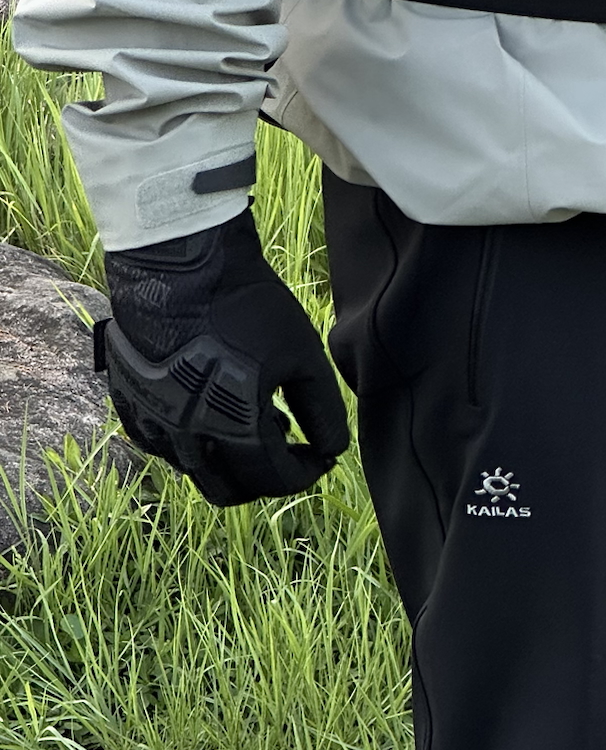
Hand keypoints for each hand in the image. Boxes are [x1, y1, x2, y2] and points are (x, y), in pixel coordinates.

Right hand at [98, 207, 349, 507]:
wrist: (178, 258)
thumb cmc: (246, 304)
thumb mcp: (304, 357)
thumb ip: (324, 413)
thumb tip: (332, 451)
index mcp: (234, 430)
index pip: (276, 479)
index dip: (305, 473)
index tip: (320, 457)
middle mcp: (188, 435)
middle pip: (231, 490)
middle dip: (264, 480)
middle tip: (285, 454)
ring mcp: (153, 420)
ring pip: (193, 471)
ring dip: (227, 461)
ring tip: (251, 427)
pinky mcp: (129, 399)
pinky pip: (157, 444)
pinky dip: (188, 443)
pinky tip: (207, 416)